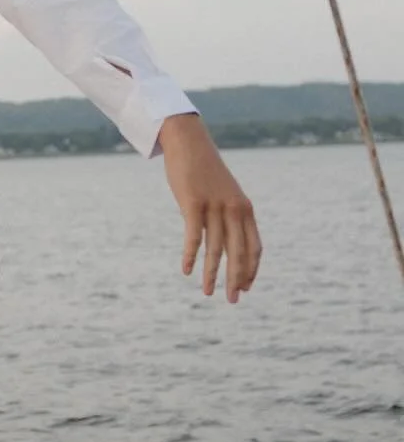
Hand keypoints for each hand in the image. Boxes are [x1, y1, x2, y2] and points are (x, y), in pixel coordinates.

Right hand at [158, 115, 261, 301]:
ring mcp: (214, 206)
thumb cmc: (204, 169)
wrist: (188, 141)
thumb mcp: (222, 193)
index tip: (245, 287)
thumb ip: (226, 216)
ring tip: (208, 292)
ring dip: (212, 274)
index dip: (251, 270)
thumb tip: (223, 241)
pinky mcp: (193, 203)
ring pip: (216, 249)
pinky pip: (194, 236)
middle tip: (232, 300)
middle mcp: (234, 209)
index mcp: (245, 209)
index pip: (254, 247)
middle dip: (235, 280)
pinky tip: (186, 270)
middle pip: (239, 253)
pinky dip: (190, 255)